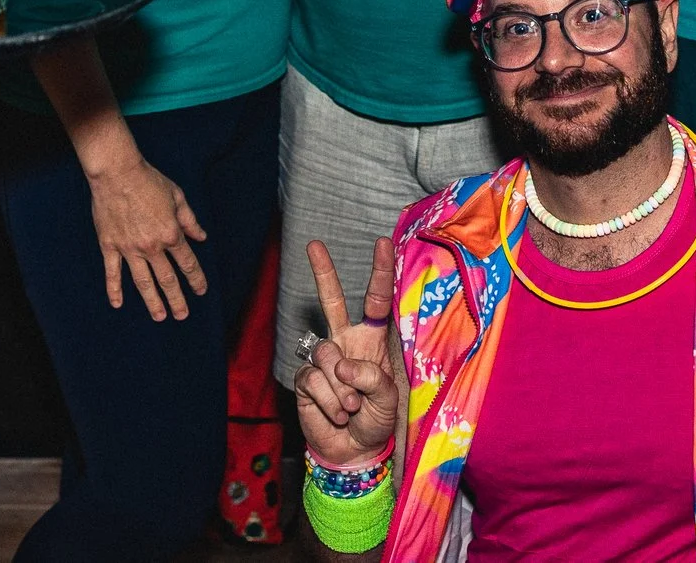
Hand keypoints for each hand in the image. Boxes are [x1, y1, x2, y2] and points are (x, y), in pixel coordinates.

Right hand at [87, 153, 209, 319]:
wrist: (117, 173)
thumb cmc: (149, 180)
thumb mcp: (177, 197)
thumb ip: (190, 220)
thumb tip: (201, 237)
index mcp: (170, 233)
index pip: (187, 263)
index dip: (196, 279)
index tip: (201, 291)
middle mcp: (151, 246)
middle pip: (167, 279)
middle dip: (177, 299)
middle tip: (182, 315)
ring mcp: (129, 248)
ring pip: (143, 282)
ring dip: (152, 301)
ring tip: (160, 316)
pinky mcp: (109, 246)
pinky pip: (112, 273)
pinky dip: (114, 289)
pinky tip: (118, 304)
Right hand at [295, 236, 401, 465]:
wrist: (352, 450)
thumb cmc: (377, 420)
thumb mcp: (389, 400)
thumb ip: (373, 378)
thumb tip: (342, 365)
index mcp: (372, 341)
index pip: (377, 302)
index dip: (381, 273)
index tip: (382, 244)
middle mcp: (346, 342)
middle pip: (332, 301)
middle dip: (323, 272)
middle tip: (314, 245)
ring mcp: (324, 359)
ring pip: (326, 354)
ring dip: (342, 388)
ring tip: (352, 408)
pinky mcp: (306, 378)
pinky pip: (314, 380)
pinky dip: (329, 401)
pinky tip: (337, 413)